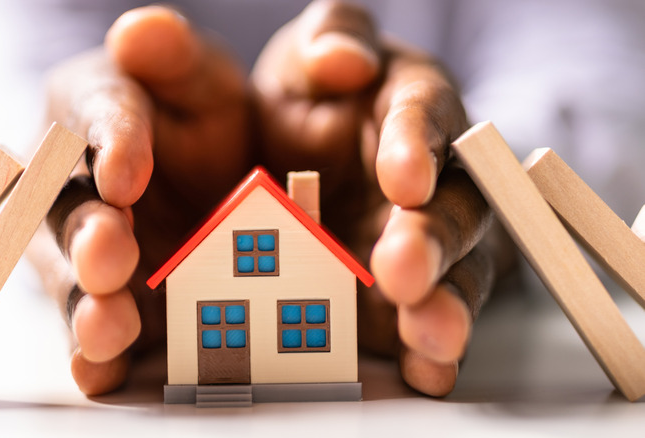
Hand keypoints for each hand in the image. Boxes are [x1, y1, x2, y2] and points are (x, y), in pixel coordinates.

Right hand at [33, 6, 252, 394]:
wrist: (208, 173)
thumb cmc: (195, 116)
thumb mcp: (197, 77)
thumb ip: (174, 56)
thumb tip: (142, 32)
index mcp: (93, 111)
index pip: (93, 113)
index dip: (108, 141)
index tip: (126, 170)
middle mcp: (74, 184)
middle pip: (67, 209)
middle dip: (88, 234)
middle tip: (110, 253)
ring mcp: (86, 249)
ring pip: (71, 278)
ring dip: (85, 303)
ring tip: (108, 326)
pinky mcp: (110, 300)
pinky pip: (94, 328)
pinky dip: (95, 354)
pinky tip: (103, 372)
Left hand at [252, 0, 503, 395]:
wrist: (293, 155)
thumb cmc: (313, 97)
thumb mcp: (307, 57)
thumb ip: (330, 40)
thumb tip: (343, 60)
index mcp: (412, 109)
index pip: (424, 117)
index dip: (417, 146)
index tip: (403, 176)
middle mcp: (436, 180)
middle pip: (454, 208)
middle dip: (432, 239)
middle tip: (403, 266)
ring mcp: (426, 242)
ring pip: (456, 272)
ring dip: (445, 303)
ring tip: (428, 331)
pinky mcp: (407, 294)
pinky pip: (428, 322)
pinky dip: (430, 349)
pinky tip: (424, 370)